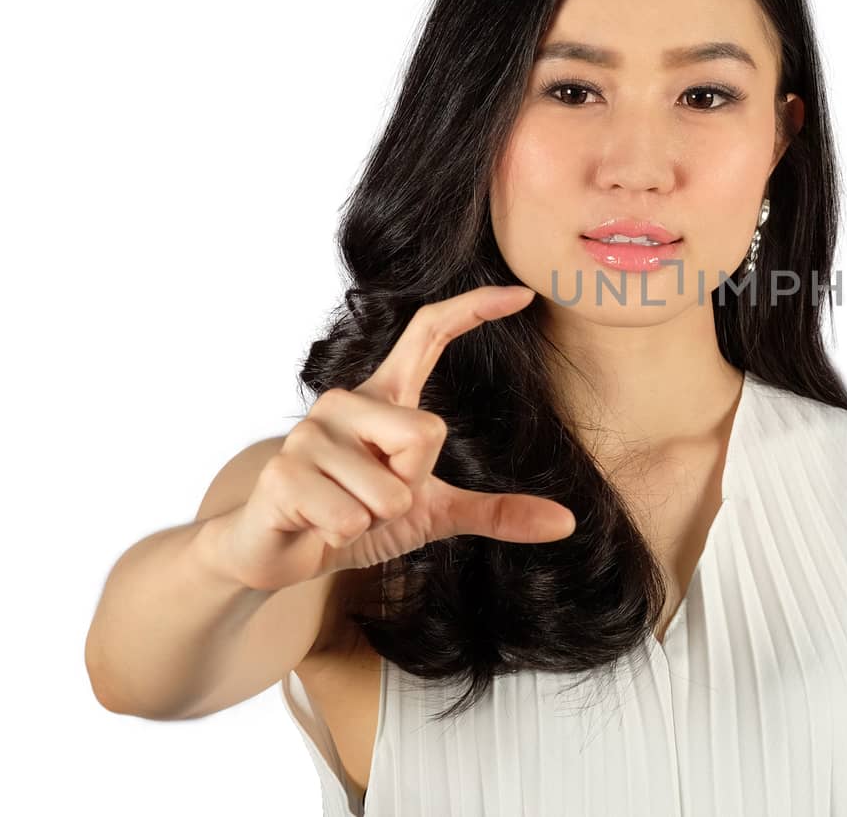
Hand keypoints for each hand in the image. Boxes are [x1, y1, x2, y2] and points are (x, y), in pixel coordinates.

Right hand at [210, 285, 573, 590]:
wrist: (279, 552)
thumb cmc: (355, 517)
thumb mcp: (432, 512)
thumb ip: (495, 513)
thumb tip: (566, 523)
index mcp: (385, 398)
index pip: (429, 333)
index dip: (474, 310)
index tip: (523, 294)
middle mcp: (346, 401)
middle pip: (427, 434)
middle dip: (410, 486)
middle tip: (373, 499)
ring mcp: (310, 433)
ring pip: (390, 490)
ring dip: (373, 519)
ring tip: (342, 511)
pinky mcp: (282, 472)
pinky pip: (350, 518)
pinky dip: (343, 537)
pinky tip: (316, 525)